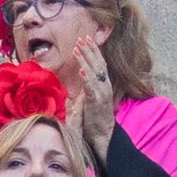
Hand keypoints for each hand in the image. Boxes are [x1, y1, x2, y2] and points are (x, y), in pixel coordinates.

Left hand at [60, 35, 118, 157]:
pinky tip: (82, 70)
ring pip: (94, 72)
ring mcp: (102, 94)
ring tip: (79, 48)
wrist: (103, 138)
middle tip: (82, 38)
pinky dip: (87, 78)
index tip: (85, 40)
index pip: (98, 65)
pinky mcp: (97, 103)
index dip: (92, 52)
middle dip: (90, 50)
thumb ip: (81, 96)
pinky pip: (92, 88)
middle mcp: (104, 88)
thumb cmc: (94, 123)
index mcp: (102, 87)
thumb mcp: (86, 106)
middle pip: (98, 64)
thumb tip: (72, 91)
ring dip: (86, 59)